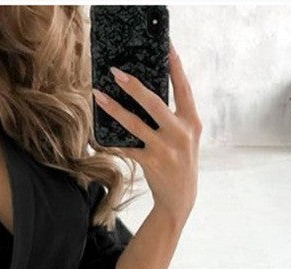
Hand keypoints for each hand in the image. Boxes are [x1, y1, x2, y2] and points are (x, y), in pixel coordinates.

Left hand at [92, 40, 201, 221]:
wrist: (180, 199)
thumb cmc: (180, 162)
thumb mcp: (186, 137)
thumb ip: (176, 116)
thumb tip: (148, 93)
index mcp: (192, 122)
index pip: (183, 87)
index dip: (175, 65)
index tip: (166, 45)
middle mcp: (181, 133)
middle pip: (154, 102)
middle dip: (133, 85)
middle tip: (115, 72)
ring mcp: (165, 149)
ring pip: (134, 123)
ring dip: (113, 108)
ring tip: (98, 95)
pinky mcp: (151, 163)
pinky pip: (126, 147)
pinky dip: (112, 140)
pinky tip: (99, 132)